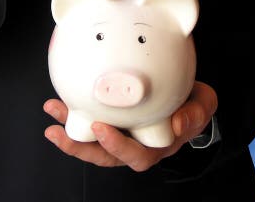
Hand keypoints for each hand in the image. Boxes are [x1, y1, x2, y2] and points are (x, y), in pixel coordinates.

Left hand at [43, 81, 217, 171]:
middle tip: (58, 132)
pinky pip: (87, 126)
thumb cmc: (192, 105)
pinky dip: (71, 118)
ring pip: (91, 144)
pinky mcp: (110, 122)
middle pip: (104, 156)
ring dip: (68, 134)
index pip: (136, 155)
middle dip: (78, 147)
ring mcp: (121, 136)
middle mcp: (135, 145)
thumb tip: (178, 125)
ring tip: (51, 116)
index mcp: (157, 145)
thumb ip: (195, 114)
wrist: (187, 99)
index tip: (101, 130)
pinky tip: (56, 106)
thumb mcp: (203, 105)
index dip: (118, 147)